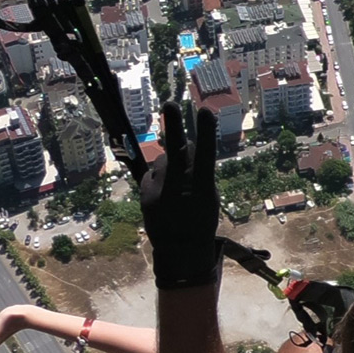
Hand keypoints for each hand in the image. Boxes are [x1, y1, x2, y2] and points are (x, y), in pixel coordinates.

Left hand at [140, 103, 221, 289]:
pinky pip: (153, 174)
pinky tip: (164, 194)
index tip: (206, 110)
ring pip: (164, 162)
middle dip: (173, 124)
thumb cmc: (201, 221)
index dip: (206, 131)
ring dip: (169, 165)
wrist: (179, 249)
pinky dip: (158, 178)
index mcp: (202, 186)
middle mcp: (179, 185)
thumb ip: (199, 174)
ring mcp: (159, 189)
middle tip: (170, 103)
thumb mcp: (208, 197)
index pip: (205, 152)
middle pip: (177, 149)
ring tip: (176, 186)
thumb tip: (186, 152)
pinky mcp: (145, 192)